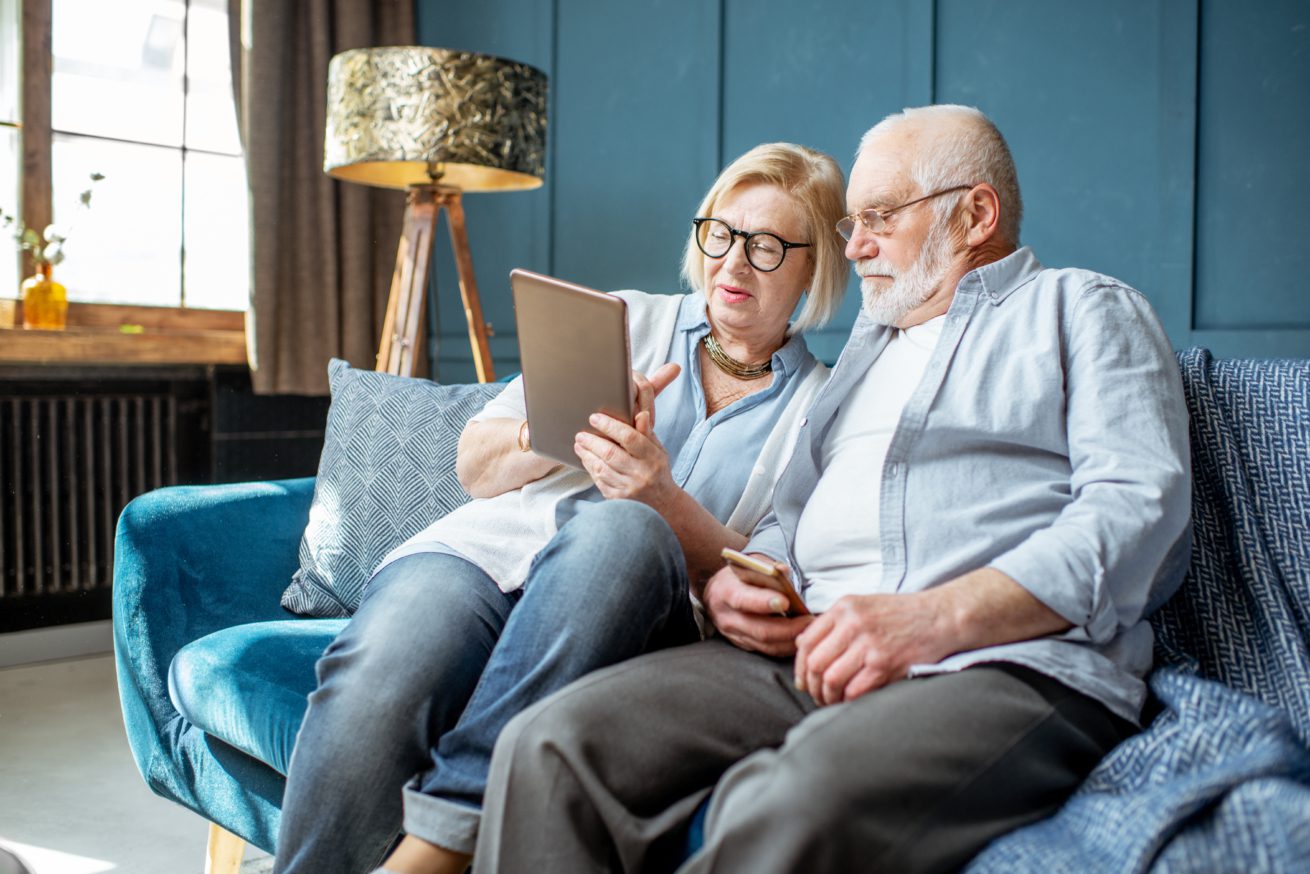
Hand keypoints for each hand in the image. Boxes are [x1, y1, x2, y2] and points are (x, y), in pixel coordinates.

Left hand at [574, 364, 680, 506]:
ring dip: (587, 455)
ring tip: (579, 445)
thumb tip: (640, 414)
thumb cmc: (657, 470)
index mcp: (652, 457)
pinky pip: (599, 482)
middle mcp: (640, 473)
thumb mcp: (657, 449)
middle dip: (591, 442)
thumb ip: (646, 432)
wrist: (662, 502)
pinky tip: (586, 460)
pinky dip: (590, 469)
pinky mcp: (618, 498)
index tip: (594, 418)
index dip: (609, 426)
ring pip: (601, 469)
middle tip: (581, 435)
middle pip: (610, 453)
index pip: (629, 437)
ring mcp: (628, 488)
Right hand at [702, 563, 812, 656]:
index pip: (743, 600)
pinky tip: (800, 638)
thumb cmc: (738, 577)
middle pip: (760, 630)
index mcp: (726, 591)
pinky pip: (768, 651)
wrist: (717, 593)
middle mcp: (728, 617)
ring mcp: (734, 635)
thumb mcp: (748, 566)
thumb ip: (766, 567)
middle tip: (810, 620)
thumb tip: (783, 571)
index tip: (787, 602)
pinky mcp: (743, 645)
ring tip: (811, 630)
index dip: (764, 602)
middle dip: (789, 628)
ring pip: (766, 645)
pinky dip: (786, 646)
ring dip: (791, 640)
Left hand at [793, 590, 950, 705]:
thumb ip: (833, 623)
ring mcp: (869, 644)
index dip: (799, 666)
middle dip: (811, 686)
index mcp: (844, 607)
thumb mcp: (863, 606)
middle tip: (816, 696)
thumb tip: (801, 645)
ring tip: (831, 701)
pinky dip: (847, 701)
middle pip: (815, 662)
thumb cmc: (901, 615)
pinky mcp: (885, 664)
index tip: (803, 680)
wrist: (940, 618)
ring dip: (827, 696)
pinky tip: (849, 702)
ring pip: (831, 679)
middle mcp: (853, 623)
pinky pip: (854, 690)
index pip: (806, 641)